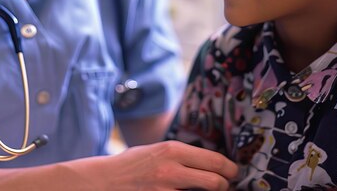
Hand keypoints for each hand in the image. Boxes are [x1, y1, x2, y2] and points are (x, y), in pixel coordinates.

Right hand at [87, 140, 237, 189]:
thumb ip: (180, 155)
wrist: (103, 181)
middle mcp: (171, 170)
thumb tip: (209, 161)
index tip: (233, 172)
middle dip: (224, 185)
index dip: (230, 169)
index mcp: (172, 150)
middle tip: (225, 185)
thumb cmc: (131, 165)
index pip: (214, 160)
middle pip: (216, 182)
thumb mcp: (156, 151)